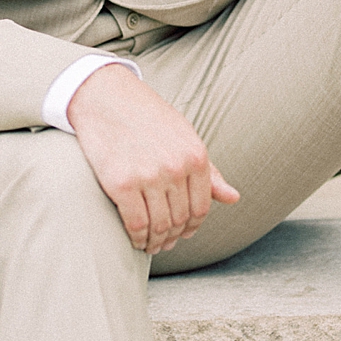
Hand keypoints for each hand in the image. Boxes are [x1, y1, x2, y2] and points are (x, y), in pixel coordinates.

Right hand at [67, 63, 239, 254]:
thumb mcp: (184, 136)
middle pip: (180, 220)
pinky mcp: (121, 183)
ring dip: (156, 242)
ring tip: (151, 244)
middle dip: (173, 237)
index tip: (182, 233)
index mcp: (195, 155)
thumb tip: (234, 198)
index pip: (201, 208)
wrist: (106, 97)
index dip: (192, 227)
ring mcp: (148, 175)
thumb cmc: (148, 117)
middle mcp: (175, 167)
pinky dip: (137, 238)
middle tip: (164, 243)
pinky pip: (136, 224)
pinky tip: (135, 238)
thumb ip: (209, 171)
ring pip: (159, 226)